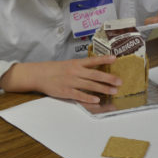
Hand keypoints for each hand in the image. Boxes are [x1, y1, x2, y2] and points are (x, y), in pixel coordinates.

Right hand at [0, 55, 121, 103]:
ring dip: (103, 88)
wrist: (38, 75)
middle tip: (119, 81)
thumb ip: (81, 67)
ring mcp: (71, 82)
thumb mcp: (67, 64)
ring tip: (113, 91)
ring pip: (90, 85)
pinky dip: (89, 98)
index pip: (92, 61)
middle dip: (109, 78)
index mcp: (75, 63)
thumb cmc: (54, 70)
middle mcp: (75, 71)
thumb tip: (95, 69)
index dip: (104, 59)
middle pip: (95, 75)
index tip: (115, 58)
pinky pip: (79, 95)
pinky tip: (97, 99)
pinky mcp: (66, 91)